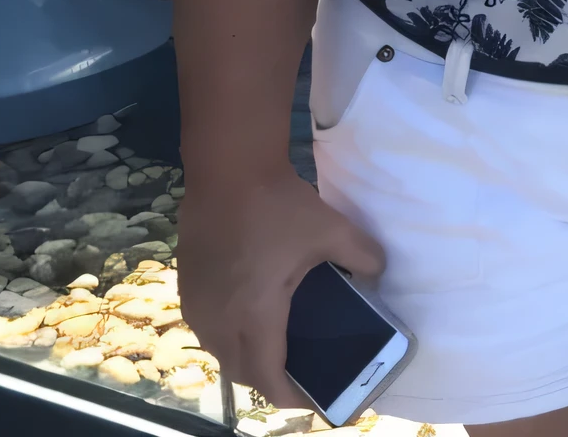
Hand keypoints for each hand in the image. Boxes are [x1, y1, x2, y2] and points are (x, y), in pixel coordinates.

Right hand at [177, 166, 385, 408]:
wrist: (228, 170)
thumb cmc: (277, 205)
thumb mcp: (331, 230)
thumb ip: (362, 256)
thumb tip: (380, 272)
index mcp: (254, 317)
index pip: (267, 378)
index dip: (290, 396)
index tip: (311, 397)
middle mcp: (219, 321)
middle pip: (241, 371)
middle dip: (268, 378)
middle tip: (298, 369)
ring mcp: (198, 304)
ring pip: (219, 350)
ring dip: (244, 356)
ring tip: (275, 344)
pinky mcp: (187, 286)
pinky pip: (206, 326)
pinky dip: (227, 333)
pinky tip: (247, 313)